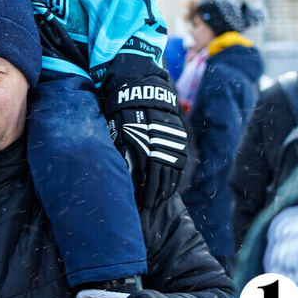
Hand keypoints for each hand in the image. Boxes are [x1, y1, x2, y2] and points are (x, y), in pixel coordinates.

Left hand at [104, 80, 187, 206]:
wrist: (142, 91)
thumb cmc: (122, 114)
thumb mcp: (117, 133)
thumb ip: (122, 155)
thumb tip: (125, 178)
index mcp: (141, 146)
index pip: (143, 177)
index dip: (141, 193)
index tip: (138, 204)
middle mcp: (159, 147)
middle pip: (158, 178)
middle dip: (153, 195)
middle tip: (147, 206)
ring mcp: (172, 143)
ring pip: (171, 173)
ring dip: (165, 189)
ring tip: (159, 200)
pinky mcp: (180, 140)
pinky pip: (180, 165)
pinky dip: (176, 178)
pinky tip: (171, 187)